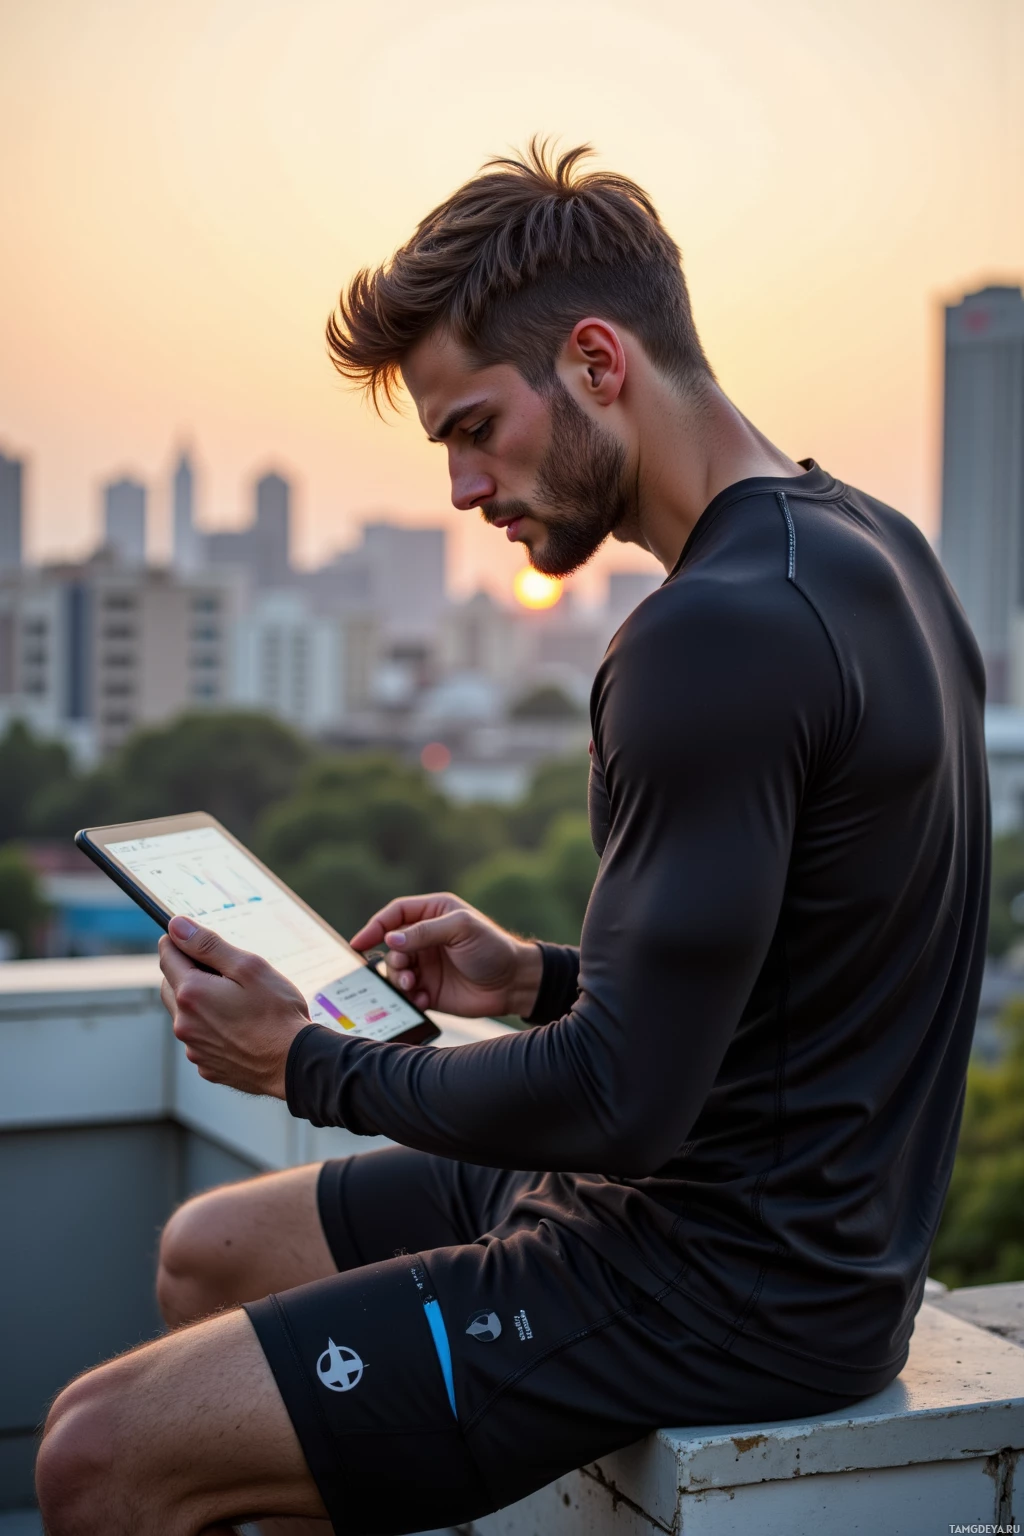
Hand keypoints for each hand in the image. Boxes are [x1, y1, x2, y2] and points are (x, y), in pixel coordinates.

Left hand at [158, 916, 310, 1097]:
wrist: (294, 1064)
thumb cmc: (277, 1014)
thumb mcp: (248, 967)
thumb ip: (208, 945)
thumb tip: (177, 926)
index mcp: (191, 993)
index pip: (167, 956)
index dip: (179, 941)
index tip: (191, 937)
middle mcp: (185, 1023)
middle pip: (171, 985)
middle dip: (187, 971)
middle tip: (221, 970)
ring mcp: (194, 1048)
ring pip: (184, 1014)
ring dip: (199, 1002)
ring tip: (235, 1001)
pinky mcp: (206, 1065)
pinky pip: (199, 1039)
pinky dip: (211, 1028)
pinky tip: (239, 1027)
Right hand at [350, 893, 542, 1018]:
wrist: (514, 983)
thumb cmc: (492, 947)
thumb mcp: (461, 929)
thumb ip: (424, 931)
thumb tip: (390, 939)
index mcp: (434, 914)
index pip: (396, 914)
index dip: (376, 925)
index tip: (360, 942)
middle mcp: (425, 938)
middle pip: (391, 945)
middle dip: (392, 958)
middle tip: (405, 970)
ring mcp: (426, 965)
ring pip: (394, 971)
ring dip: (397, 979)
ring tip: (412, 986)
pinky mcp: (428, 990)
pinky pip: (405, 994)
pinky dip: (407, 998)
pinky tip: (421, 999)